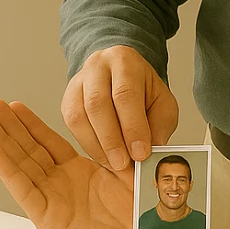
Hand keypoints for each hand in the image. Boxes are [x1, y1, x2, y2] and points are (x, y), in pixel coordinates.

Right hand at [0, 98, 154, 228]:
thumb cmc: (135, 220)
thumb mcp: (127, 176)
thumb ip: (116, 152)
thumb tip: (116, 123)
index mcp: (77, 172)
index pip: (48, 142)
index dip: (31, 123)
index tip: (14, 104)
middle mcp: (60, 184)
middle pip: (28, 150)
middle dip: (8, 126)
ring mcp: (51, 201)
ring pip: (20, 166)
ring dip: (0, 142)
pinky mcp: (48, 220)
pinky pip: (25, 191)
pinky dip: (8, 171)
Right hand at [61, 45, 177, 172]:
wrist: (123, 76)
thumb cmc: (144, 91)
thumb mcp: (162, 103)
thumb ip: (158, 126)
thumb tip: (146, 155)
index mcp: (125, 62)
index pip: (126, 94)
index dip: (132, 126)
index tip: (140, 153)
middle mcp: (97, 67)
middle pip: (97, 104)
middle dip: (112, 140)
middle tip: (124, 165)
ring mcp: (78, 82)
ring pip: (79, 116)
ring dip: (97, 146)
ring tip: (115, 166)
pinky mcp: (67, 100)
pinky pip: (72, 125)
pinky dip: (88, 145)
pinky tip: (103, 157)